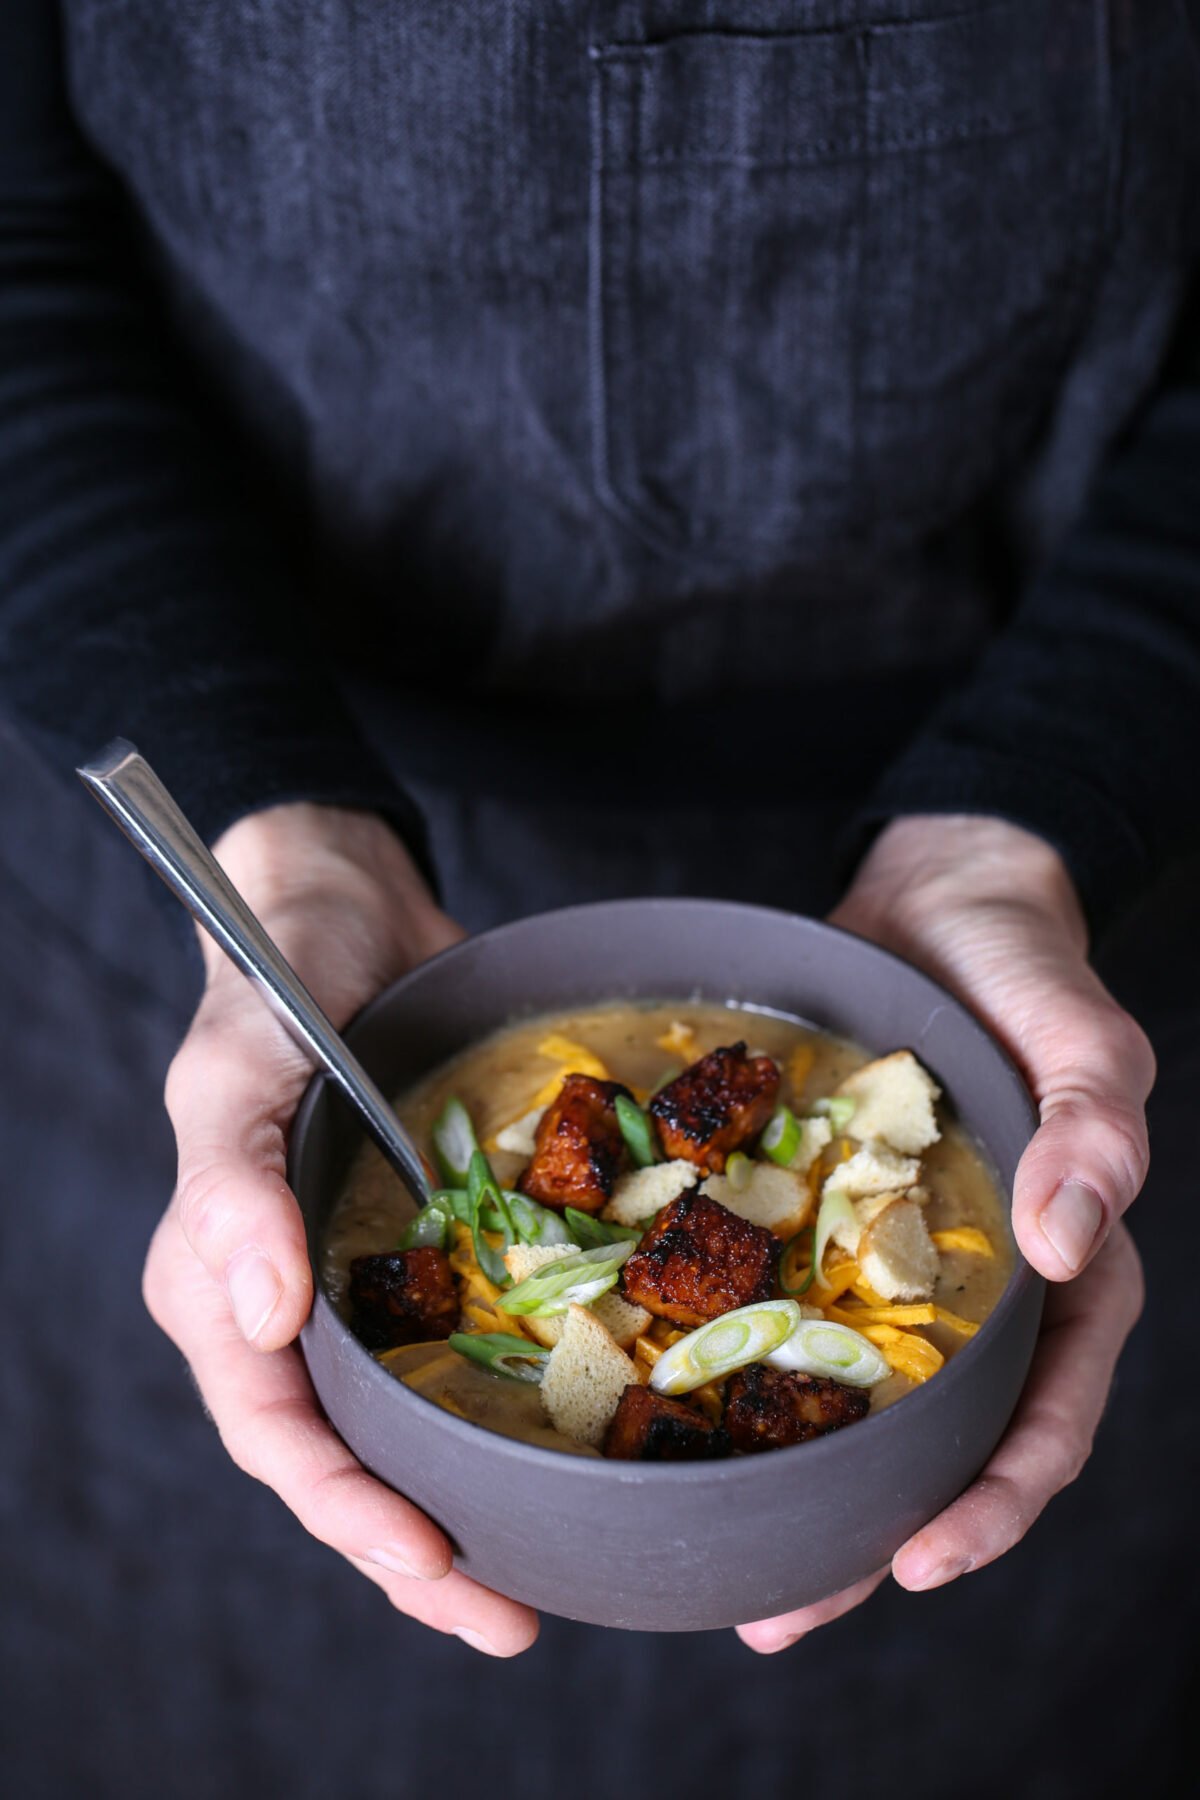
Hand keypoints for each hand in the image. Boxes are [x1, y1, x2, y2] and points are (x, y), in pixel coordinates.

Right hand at [143, 803, 538, 1655]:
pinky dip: (505, 1399)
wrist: (342, 904)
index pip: (277, 1431)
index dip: (349, 1510)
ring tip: (540, 1571)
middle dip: (414, 1550)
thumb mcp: (231, 1070)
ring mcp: (361, 1275)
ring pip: (404, 1417)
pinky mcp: (427, 1240)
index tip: (433, 1564)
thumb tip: (257, 1321)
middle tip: (509, 1616)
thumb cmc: (270, 981)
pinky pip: (460, 1337)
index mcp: (221, 1283)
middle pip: (344, 1457)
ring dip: (463, 1499)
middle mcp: (290, 1299)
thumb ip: (231, 1189)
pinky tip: (577, 1435)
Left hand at [738, 814, 1152, 1651]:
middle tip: (777, 1612)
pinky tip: (673, 1407)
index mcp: (1064, 1277)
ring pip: (853, 1403)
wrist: (938, 898)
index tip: (916, 1560)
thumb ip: (1093, 1128)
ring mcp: (890, 1265)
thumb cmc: (1027, 965)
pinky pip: (782, 1312)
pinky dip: (739, 1369)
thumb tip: (1070, 1244)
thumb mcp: (1084, 1033)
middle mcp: (977, 1293)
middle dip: (867, 1538)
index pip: (1045, 1419)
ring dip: (799, 1485)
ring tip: (720, 1558)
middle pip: (937, 1448)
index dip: (991, 1502)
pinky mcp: (818, 1225)